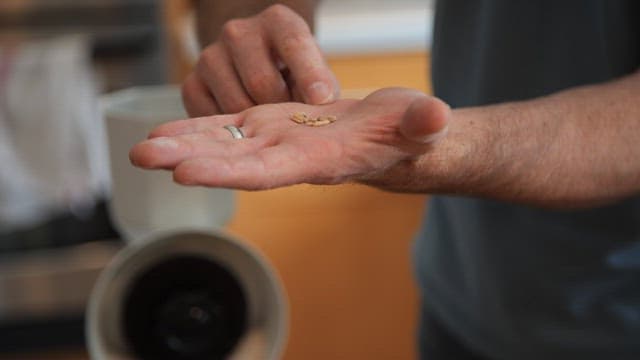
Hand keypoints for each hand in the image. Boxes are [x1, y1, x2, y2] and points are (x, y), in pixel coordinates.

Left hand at [130, 88, 449, 190]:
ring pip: (224, 142)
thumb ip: (424, 124)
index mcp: (320, 160)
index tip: (187, 172)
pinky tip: (164, 131)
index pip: (271, 170)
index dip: (230, 170)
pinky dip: (197, 128)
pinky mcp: (269, 125)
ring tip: (140, 147)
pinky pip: (228, 127)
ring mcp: (276, 140)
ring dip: (181, 144)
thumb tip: (437, 116)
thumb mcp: (421, 125)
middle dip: (190, 159)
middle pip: (235, 160)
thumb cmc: (409, 133)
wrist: (389, 137)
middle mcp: (290, 156)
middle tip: (142, 157)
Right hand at [183, 4, 338, 116]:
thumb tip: (318, 107)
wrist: (258, 73)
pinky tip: (244, 128)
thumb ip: (321, 89)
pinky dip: (232, 131)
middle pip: (261, 81)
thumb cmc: (295, 77)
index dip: (309, 73)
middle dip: (280, 110)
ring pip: (235, 104)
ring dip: (256, 125)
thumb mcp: (316, 76)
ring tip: (267, 125)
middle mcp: (238, 32)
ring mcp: (210, 56)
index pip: (294, 43)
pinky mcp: (192, 84)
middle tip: (290, 123)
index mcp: (277, 22)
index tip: (321, 99)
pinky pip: (211, 118)